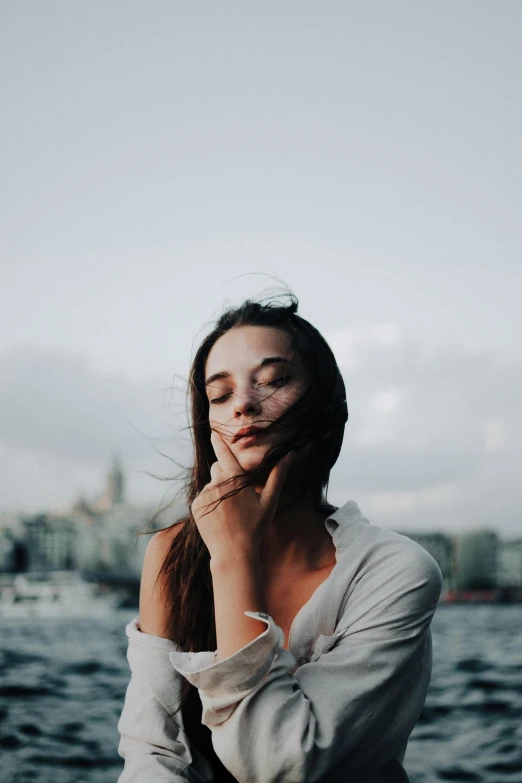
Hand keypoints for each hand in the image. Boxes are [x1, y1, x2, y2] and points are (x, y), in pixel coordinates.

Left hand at [191, 431, 294, 561]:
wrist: (233, 553)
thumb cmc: (255, 527)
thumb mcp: (269, 501)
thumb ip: (278, 475)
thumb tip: (291, 454)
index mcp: (235, 479)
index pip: (224, 454)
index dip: (219, 442)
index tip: (214, 432)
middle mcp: (216, 483)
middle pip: (218, 468)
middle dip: (226, 475)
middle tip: (238, 495)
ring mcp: (204, 495)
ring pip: (211, 484)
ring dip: (219, 490)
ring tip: (230, 511)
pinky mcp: (196, 506)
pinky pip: (203, 497)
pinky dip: (210, 502)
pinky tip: (220, 517)